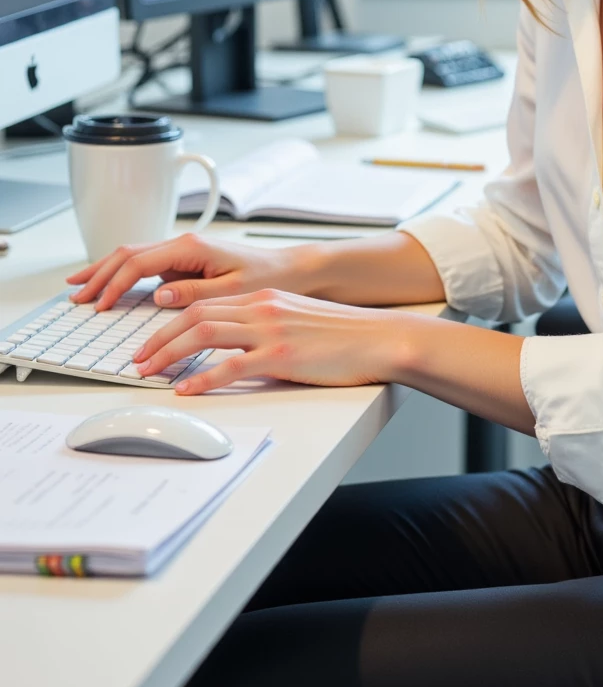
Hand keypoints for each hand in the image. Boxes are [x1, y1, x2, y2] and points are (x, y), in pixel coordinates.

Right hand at [66, 234, 319, 311]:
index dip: (114, 284)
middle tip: (74, 295)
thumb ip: (195, 292)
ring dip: (105, 271)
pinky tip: (109, 284)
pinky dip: (122, 274)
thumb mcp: (234, 290)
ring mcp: (182, 252)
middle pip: (127, 254)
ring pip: (133, 256)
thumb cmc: (268, 277)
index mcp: (192, 247)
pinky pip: (145, 266)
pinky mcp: (185, 262)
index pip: (139, 263)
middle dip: (98, 274)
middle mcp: (183, 244)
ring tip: (79, 287)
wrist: (290, 269)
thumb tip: (158, 294)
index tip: (99, 305)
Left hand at [133, 289, 399, 394]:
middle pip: (195, 315)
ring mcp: (271, 330)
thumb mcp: (297, 320)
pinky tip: (187, 388)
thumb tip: (237, 347)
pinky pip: (231, 366)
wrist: (380, 338)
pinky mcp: (282, 355)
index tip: (152, 340)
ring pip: (204, 334)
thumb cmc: (345, 336)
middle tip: (138, 359)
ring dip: (169, 352)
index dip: (171, 322)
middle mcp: (263, 307)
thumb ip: (266, 326)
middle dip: (159, 337)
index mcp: (265, 298)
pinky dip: (203, 378)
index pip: (205, 303)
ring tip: (150, 372)